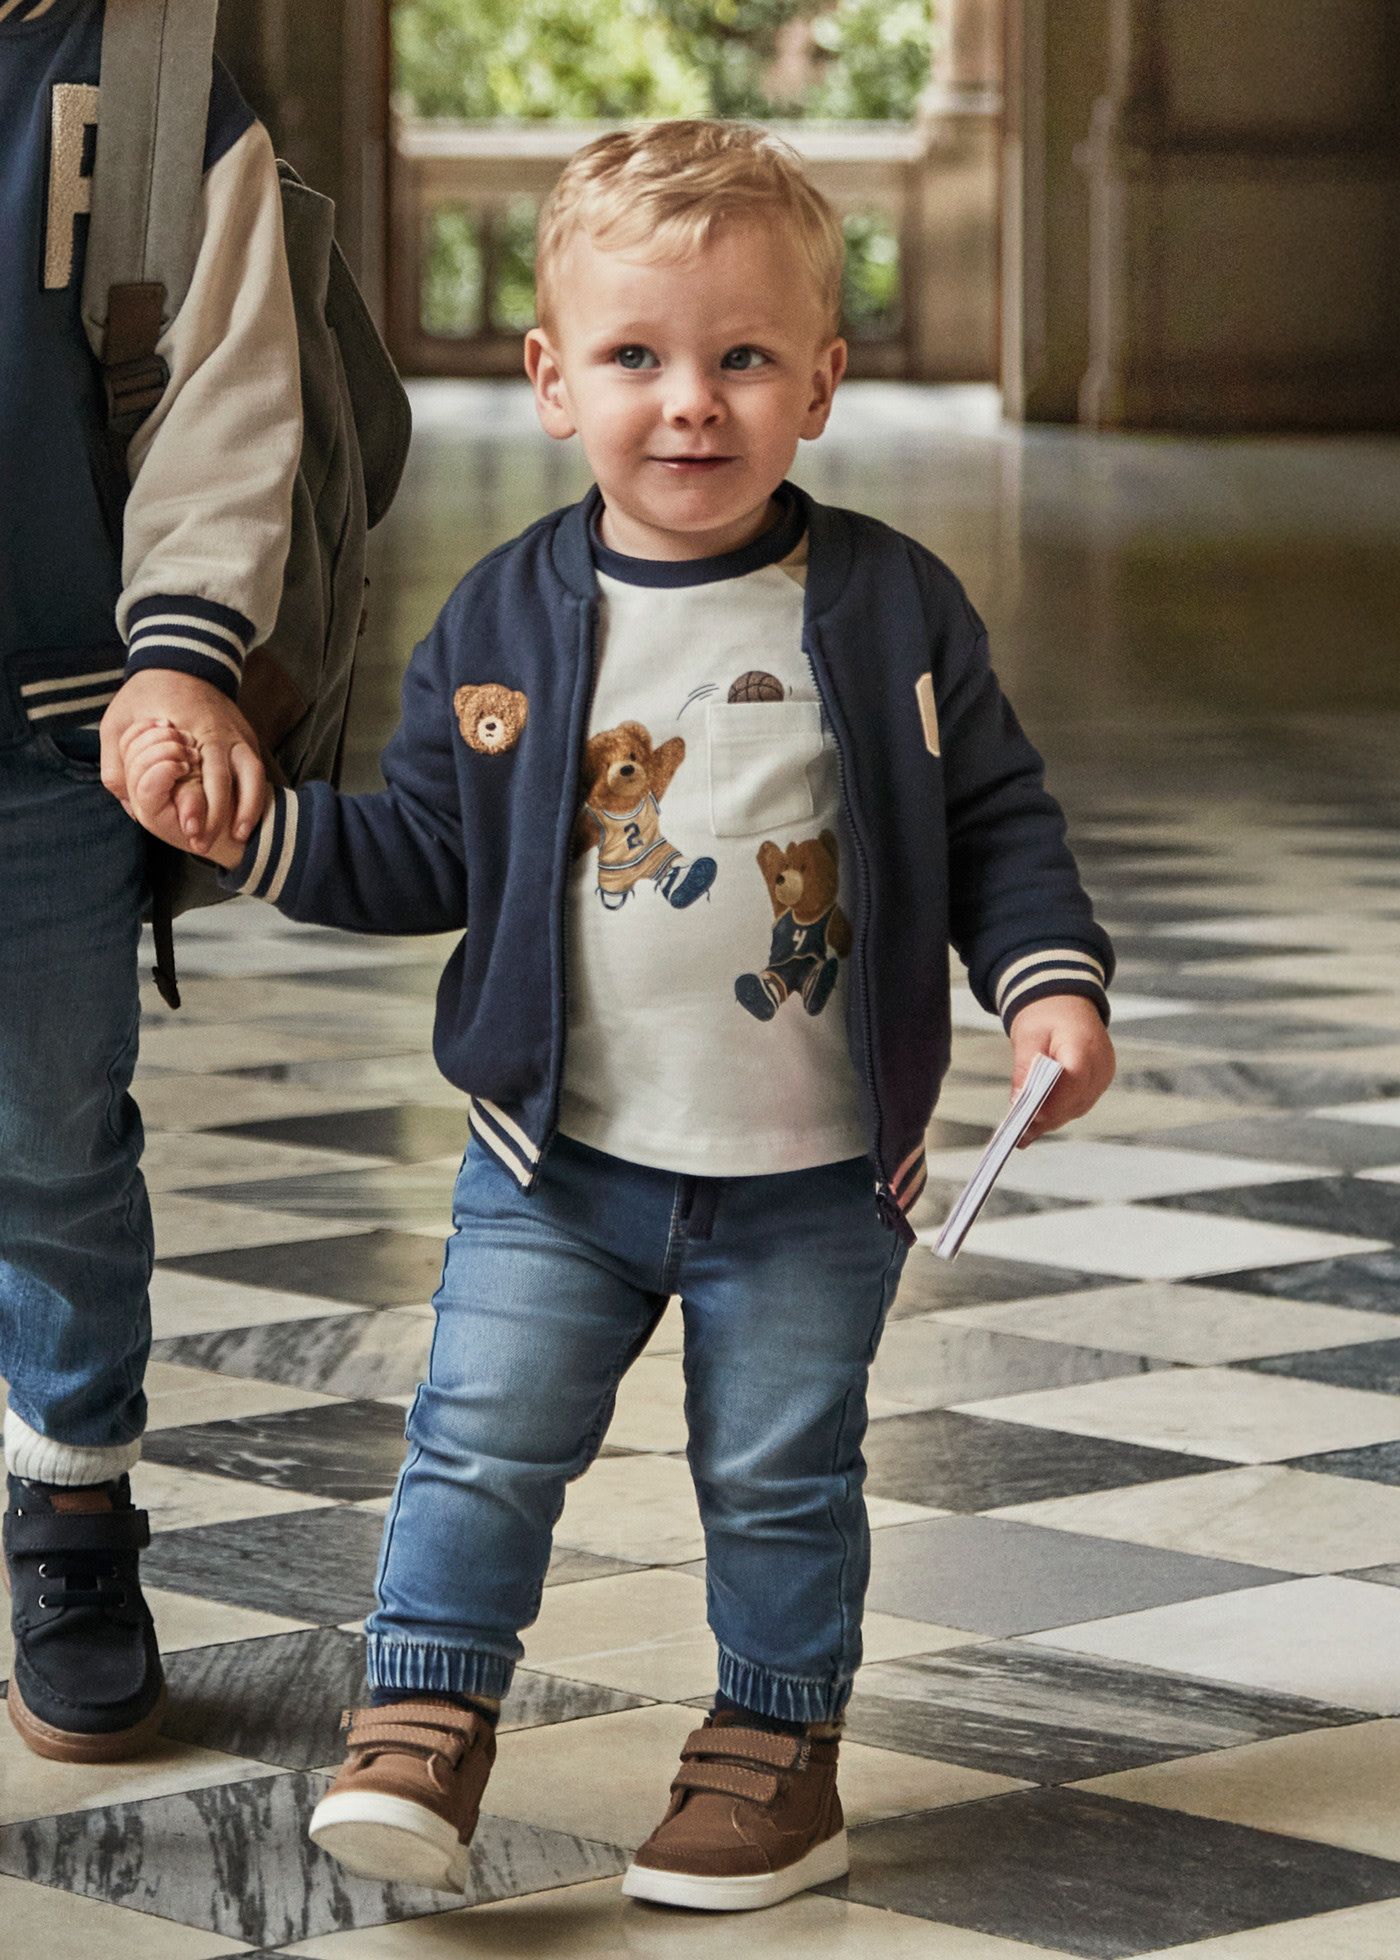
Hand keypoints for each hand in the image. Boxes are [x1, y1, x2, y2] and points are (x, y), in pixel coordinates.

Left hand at [101, 670, 265, 852]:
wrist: (183, 660)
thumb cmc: (145, 695)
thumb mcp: (116, 721)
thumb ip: (116, 761)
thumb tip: (126, 800)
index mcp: (185, 728)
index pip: (193, 772)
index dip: (194, 804)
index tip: (189, 831)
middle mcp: (216, 732)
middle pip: (224, 779)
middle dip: (218, 816)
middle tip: (204, 845)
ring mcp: (236, 733)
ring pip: (251, 774)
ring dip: (247, 807)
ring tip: (237, 836)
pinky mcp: (246, 736)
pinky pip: (257, 770)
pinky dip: (257, 795)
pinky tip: (248, 818)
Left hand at [1007, 993, 1115, 1144]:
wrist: (1066, 1001)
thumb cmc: (1046, 1014)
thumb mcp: (1028, 1035)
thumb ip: (1025, 1067)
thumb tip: (1018, 1099)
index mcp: (1083, 1047)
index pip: (1071, 1085)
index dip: (1049, 1106)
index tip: (1025, 1122)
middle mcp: (1100, 1064)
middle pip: (1074, 1102)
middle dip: (1046, 1120)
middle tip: (1019, 1138)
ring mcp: (1103, 1074)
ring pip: (1077, 1107)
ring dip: (1053, 1120)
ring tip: (1025, 1135)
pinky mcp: (1099, 1080)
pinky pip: (1080, 1102)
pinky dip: (1060, 1112)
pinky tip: (1040, 1122)